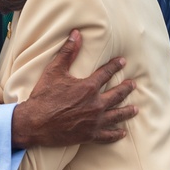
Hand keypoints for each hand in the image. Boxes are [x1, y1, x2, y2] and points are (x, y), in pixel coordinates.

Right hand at [11, 30, 137, 147]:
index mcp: (88, 87)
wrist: (35, 123)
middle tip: (133, 85)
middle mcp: (96, 104)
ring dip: (127, 111)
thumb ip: (68, 52)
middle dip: (126, 88)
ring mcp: (94, 121)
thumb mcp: (54, 71)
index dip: (115, 66)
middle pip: (117, 95)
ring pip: (116, 115)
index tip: (123, 62)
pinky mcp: (90, 135)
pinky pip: (107, 135)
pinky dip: (115, 134)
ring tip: (135, 109)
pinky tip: (122, 132)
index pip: (106, 73)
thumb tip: (76, 34)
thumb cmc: (44, 96)